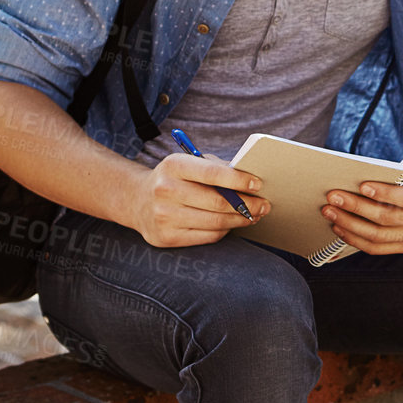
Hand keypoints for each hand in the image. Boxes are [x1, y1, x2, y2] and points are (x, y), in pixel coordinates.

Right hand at [134, 152, 268, 248]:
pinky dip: (225, 230)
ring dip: (240, 220)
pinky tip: (233, 224)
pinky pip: (207, 237)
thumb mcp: (190, 164)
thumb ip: (218, 168)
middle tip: (264, 205)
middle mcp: (165, 190)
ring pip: (215, 222)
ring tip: (254, 215)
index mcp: (173, 165)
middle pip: (217, 202)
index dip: (238, 180)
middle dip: (247, 204)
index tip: (258, 184)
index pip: (212, 173)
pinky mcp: (165, 238)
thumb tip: (252, 180)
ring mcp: (163, 216)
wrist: (137, 200)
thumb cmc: (175, 179)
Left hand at [321, 143, 402, 254]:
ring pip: (378, 237)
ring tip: (329, 211)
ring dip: (351, 225)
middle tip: (334, 196)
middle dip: (357, 208)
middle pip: (387, 219)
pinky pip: (378, 248)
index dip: (385, 194)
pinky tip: (339, 227)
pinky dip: (356, 240)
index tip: (363, 185)